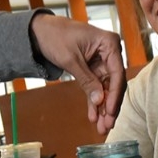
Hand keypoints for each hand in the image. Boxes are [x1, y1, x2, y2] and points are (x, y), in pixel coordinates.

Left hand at [29, 13, 124, 133]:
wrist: (40, 30)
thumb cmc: (55, 36)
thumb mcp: (70, 59)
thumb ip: (86, 80)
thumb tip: (100, 101)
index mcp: (109, 43)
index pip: (117, 73)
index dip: (114, 95)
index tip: (110, 112)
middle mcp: (109, 52)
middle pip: (114, 83)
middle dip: (110, 106)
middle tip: (107, 126)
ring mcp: (102, 61)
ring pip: (106, 88)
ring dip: (103, 107)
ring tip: (101, 126)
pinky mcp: (94, 68)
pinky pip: (96, 87)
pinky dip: (94, 100)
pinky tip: (94, 115)